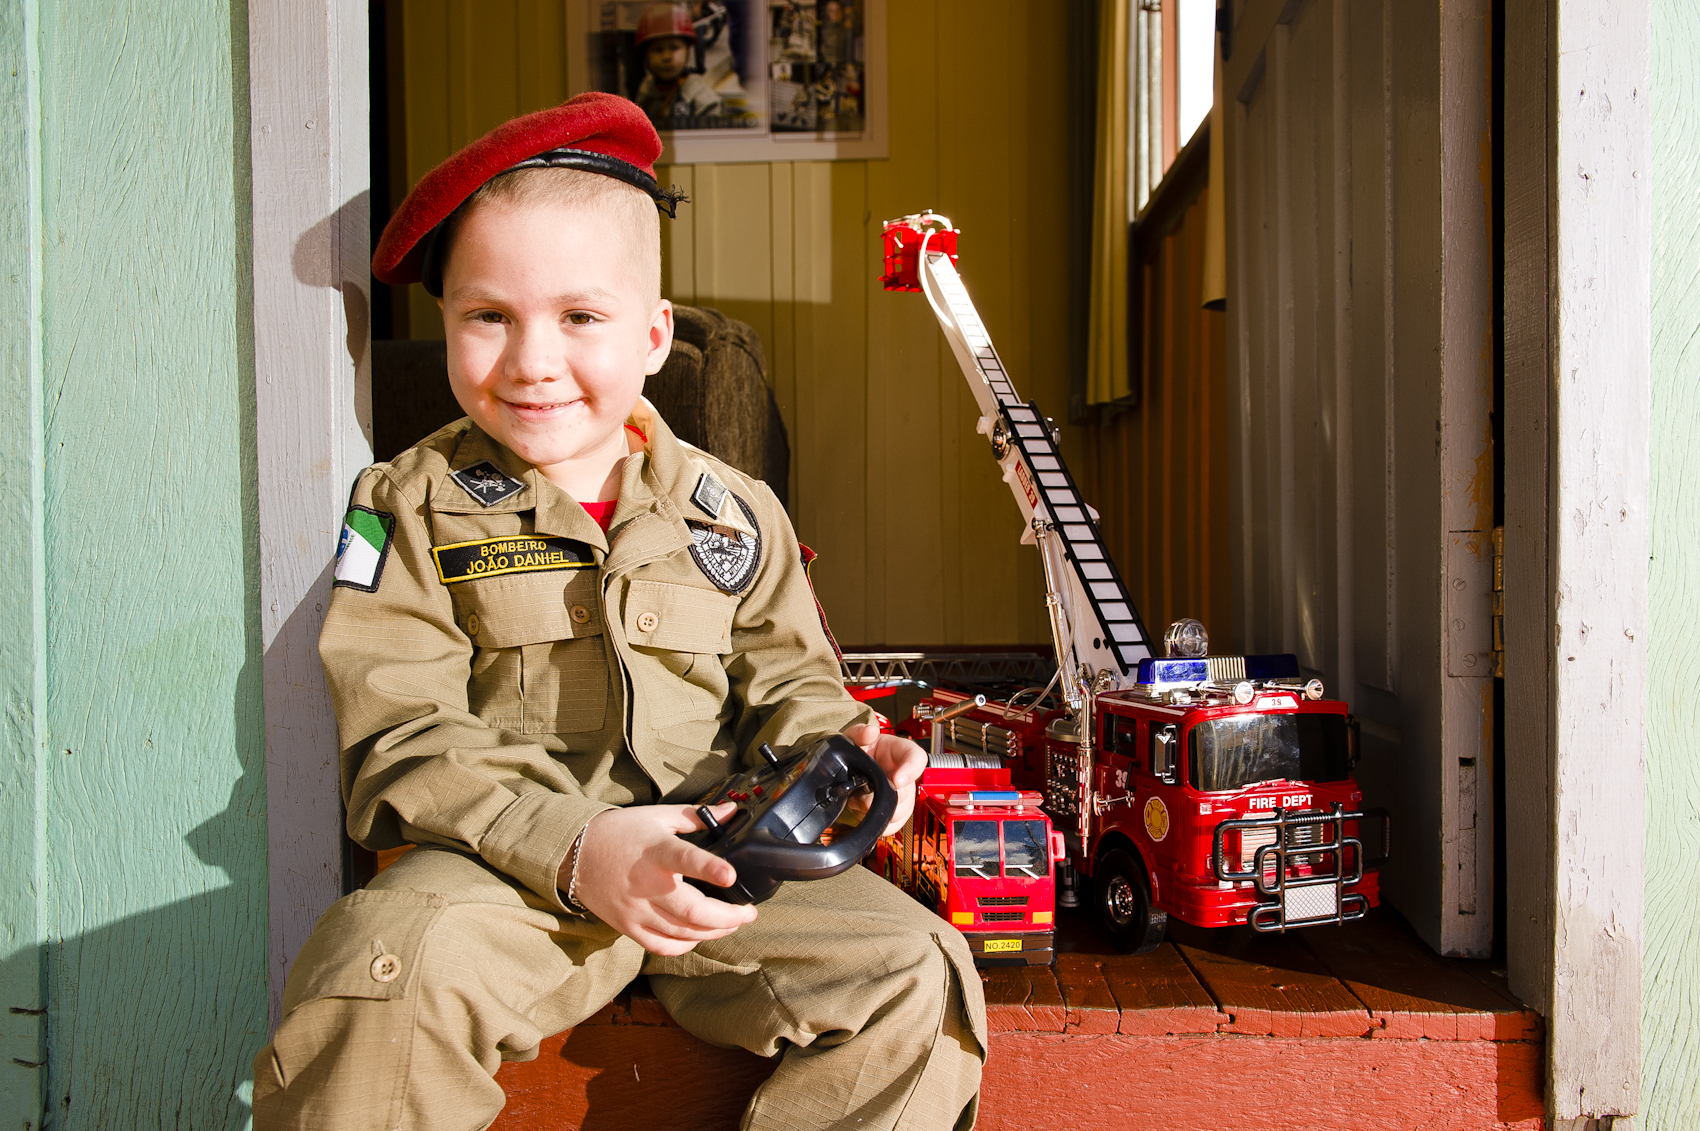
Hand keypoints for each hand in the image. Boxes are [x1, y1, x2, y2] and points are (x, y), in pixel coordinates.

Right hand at [565, 803, 757, 955]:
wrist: (576, 854)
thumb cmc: (621, 832)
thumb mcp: (657, 816)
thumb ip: (696, 817)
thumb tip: (731, 811)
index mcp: (656, 852)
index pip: (685, 860)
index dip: (709, 869)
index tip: (731, 876)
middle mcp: (647, 884)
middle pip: (693, 911)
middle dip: (728, 917)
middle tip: (749, 913)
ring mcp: (636, 910)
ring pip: (683, 933)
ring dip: (714, 932)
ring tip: (732, 923)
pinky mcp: (628, 926)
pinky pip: (661, 946)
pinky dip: (685, 945)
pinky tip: (699, 936)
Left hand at [843, 722, 925, 835]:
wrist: (850, 767)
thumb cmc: (859, 749)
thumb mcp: (855, 736)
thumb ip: (859, 732)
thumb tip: (870, 732)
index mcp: (901, 751)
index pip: (917, 758)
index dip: (910, 771)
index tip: (897, 780)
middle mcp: (905, 774)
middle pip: (908, 792)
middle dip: (888, 798)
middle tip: (867, 797)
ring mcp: (901, 794)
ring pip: (902, 811)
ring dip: (881, 812)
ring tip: (861, 802)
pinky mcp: (894, 812)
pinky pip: (894, 825)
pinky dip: (879, 823)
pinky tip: (865, 813)